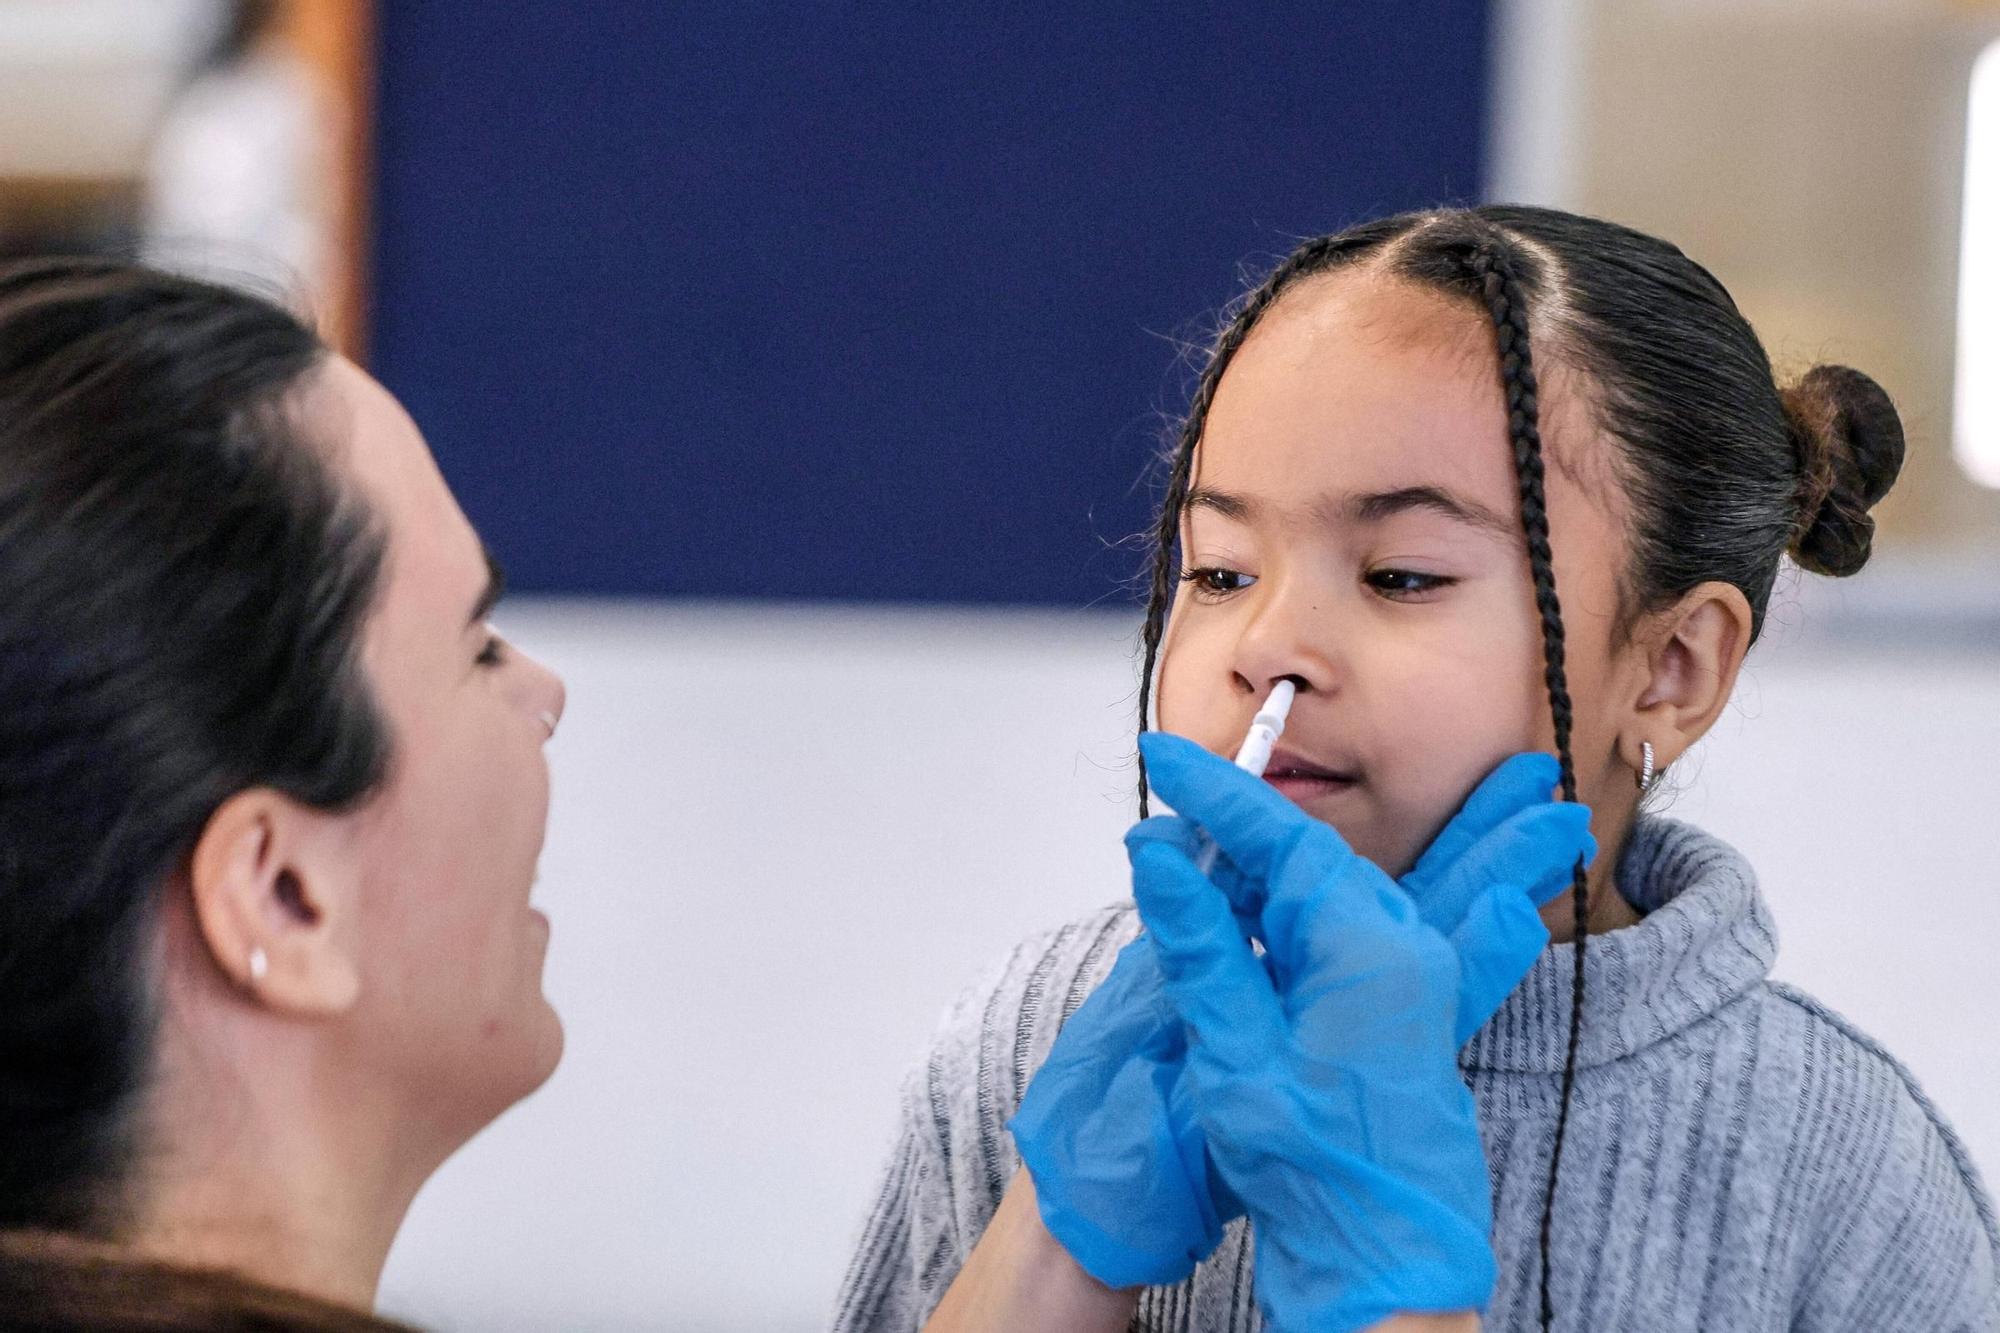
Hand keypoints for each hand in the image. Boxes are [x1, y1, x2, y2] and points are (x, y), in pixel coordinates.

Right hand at [1128, 732, 1591, 1330]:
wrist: (1382, 1262)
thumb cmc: (1316, 1172)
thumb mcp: (1235, 1050)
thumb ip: (1200, 942)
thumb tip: (1162, 855)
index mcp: (1367, 948)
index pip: (1281, 837)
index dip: (1214, 793)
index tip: (1162, 760)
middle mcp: (1404, 951)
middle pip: (1314, 855)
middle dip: (1245, 822)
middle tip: (1180, 791)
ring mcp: (1413, 980)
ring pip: (1339, 888)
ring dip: (1280, 866)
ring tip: (1241, 845)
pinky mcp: (1405, 1011)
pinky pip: (1358, 929)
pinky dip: (1306, 911)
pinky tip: (1281, 909)